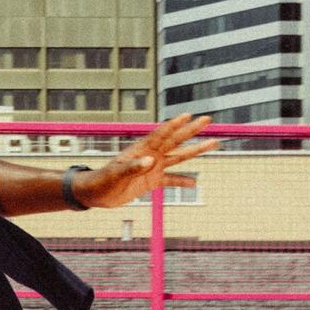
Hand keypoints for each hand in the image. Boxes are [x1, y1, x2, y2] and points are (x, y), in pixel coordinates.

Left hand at [75, 114, 219, 209]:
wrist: (96, 194)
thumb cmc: (102, 180)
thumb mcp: (117, 174)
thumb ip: (133, 167)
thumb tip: (150, 161)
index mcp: (141, 150)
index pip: (161, 134)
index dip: (174, 125)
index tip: (188, 115)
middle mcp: (150, 155)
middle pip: (175, 141)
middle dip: (191, 131)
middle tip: (207, 120)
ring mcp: (152, 167)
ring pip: (178, 158)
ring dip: (195, 151)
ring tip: (213, 144)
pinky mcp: (151, 181)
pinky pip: (170, 180)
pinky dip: (182, 181)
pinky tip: (195, 182)